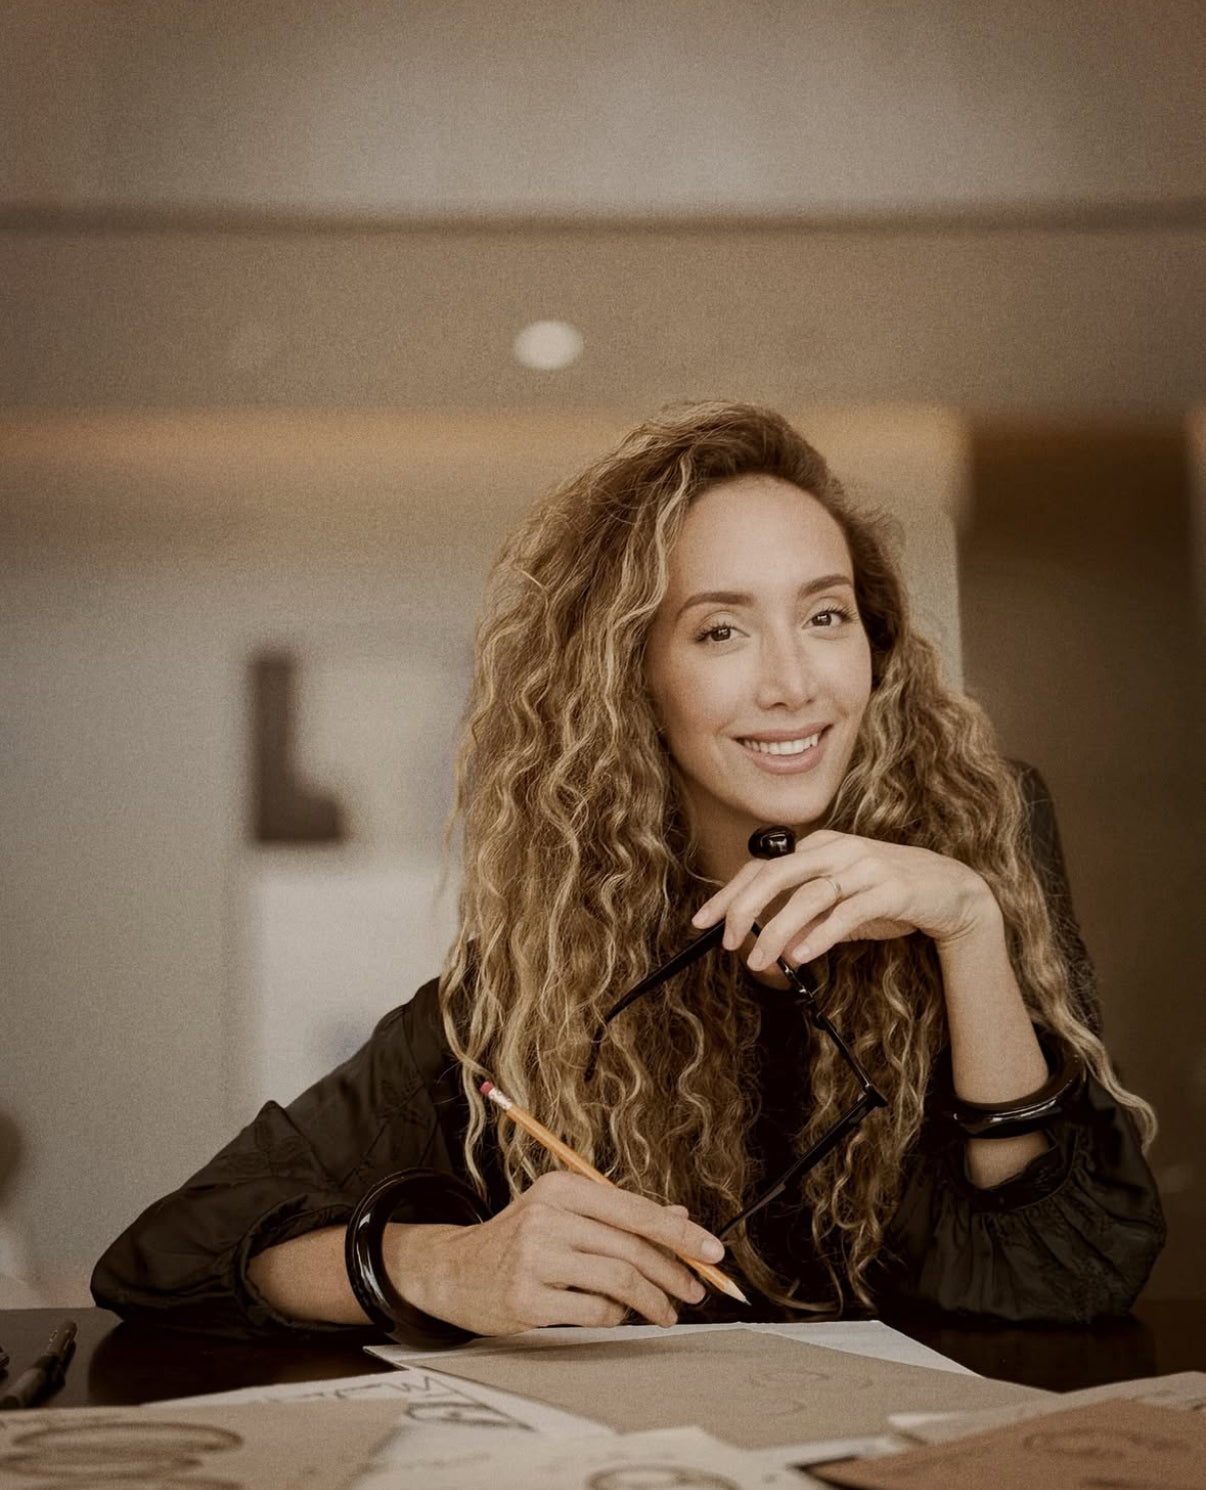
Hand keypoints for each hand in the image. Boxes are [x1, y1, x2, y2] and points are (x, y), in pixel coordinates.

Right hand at [385, 1170, 722, 1335]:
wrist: (453, 1270)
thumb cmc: (518, 1240)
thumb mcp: (564, 1213)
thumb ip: (619, 1215)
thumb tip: (680, 1221)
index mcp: (561, 1188)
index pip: (635, 1210)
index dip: (681, 1235)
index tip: (714, 1254)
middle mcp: (548, 1216)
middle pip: (631, 1247)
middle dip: (674, 1273)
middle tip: (694, 1292)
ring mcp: (534, 1258)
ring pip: (618, 1281)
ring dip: (653, 1301)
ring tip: (667, 1312)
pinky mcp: (526, 1299)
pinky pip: (593, 1311)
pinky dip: (616, 1318)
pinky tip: (620, 1317)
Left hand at [691, 829, 996, 971]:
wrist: (954, 891)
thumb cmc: (892, 895)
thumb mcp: (842, 904)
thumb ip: (806, 921)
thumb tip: (770, 947)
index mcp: (821, 847)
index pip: (762, 865)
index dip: (730, 893)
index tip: (703, 921)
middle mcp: (839, 850)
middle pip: (776, 873)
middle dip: (744, 908)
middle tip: (727, 942)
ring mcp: (865, 867)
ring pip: (808, 895)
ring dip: (778, 930)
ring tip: (760, 960)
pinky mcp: (891, 889)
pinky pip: (846, 912)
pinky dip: (820, 935)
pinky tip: (801, 954)